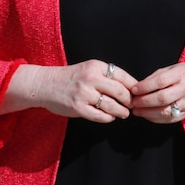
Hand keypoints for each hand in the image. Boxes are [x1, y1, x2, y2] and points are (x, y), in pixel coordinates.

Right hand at [2, 60, 136, 122]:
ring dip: (121, 111)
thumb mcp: (88, 69)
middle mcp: (91, 78)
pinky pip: (100, 116)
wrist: (46, 84)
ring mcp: (84, 93)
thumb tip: (129, 87)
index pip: (122, 76)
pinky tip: (110, 117)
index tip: (138, 93)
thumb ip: (105, 76)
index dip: (133, 87)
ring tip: (124, 113)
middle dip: (129, 100)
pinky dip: (108, 118)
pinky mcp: (78, 107)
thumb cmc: (70, 78)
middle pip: (120, 91)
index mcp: (96, 66)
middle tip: (132, 105)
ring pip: (111, 105)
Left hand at [130, 60, 184, 123]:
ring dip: (148, 113)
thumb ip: (155, 77)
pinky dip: (156, 119)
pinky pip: (170, 119)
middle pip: (162, 98)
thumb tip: (138, 88)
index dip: (145, 87)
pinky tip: (147, 116)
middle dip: (144, 102)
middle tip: (133, 102)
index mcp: (181, 74)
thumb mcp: (171, 68)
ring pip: (165, 111)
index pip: (160, 81)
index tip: (134, 90)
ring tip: (137, 111)